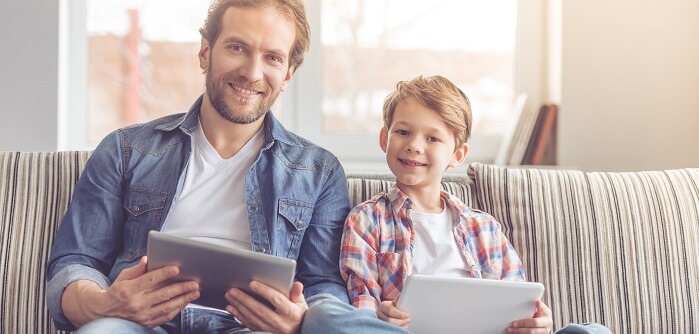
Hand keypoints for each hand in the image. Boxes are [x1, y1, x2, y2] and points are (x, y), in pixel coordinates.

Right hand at [66, 256, 199, 327]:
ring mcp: (142, 315)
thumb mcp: (123, 277)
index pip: (149, 280)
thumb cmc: (117, 291)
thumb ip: (136, 269)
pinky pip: (165, 316)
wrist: (105, 311)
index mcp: (129, 290)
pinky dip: (177, 309)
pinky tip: (186, 302)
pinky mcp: (146, 323)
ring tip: (195, 292)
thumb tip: (148, 259)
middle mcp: (136, 304)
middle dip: (181, 288)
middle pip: (163, 295)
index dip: (163, 274)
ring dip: (183, 299)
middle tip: (194, 283)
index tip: (176, 268)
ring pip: (167, 307)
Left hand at [225, 281, 307, 333]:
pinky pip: (248, 324)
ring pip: (252, 317)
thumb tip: (297, 284)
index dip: (264, 291)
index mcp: (290, 313)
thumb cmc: (298, 314)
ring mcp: (270, 329)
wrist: (298, 332)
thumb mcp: (301, 303)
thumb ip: (297, 293)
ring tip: (229, 296)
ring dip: (239, 306)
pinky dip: (238, 315)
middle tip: (233, 290)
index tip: (252, 283)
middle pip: (259, 309)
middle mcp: (280, 323)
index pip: (276, 300)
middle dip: (244, 299)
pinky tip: (231, 308)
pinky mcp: (263, 333)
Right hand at [376, 300, 409, 328]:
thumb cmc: (391, 307)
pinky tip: (404, 326)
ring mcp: (380, 321)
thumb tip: (403, 296)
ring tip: (407, 323)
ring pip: (390, 326)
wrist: (385, 312)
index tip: (407, 315)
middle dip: (401, 321)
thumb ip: (398, 300)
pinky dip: (399, 328)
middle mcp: (379, 314)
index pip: (390, 311)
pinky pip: (391, 329)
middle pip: (390, 320)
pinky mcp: (383, 327)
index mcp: (382, 306)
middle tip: (409, 320)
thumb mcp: (394, 302)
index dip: (400, 314)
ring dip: (401, 326)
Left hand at [507, 300, 552, 333]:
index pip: (535, 323)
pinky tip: (513, 333)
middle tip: (510, 327)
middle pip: (531, 331)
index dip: (524, 323)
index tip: (514, 323)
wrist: (546, 323)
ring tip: (510, 330)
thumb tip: (537, 301)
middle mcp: (545, 329)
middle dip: (519, 329)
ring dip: (518, 332)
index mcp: (547, 321)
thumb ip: (539, 307)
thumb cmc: (543, 315)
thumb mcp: (544, 310)